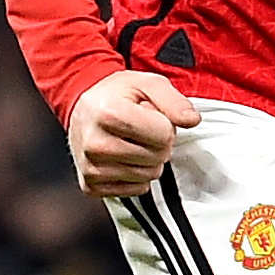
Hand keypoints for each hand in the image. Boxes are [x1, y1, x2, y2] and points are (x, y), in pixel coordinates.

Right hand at [65, 68, 198, 197]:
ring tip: (132, 142)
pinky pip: (137, 189)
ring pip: (149, 176)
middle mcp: (96, 144)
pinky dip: (137, 175)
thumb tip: (192, 120)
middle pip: (158, 157)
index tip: (150, 116)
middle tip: (141, 130)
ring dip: (149, 160)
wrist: (83, 111)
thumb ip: (174, 100)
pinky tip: (123, 158)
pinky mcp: (91, 186)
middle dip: (158, 144)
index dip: (165, 125)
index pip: (164, 135)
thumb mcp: (147, 84)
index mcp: (109, 114)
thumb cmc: (117, 96)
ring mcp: (91, 168)